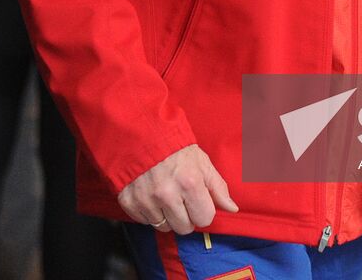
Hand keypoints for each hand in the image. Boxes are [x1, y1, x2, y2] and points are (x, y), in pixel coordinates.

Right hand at [117, 144, 238, 233]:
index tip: (196, 200)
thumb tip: (232, 208)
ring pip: (164, 227)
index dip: (202, 210)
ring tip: (164, 195)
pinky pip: (145, 222)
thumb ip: (218, 187)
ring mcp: (146, 200)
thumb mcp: (201, 161)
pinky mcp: (129, 202)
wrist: (139, 133)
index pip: (204, 219)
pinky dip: (149, 212)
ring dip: (166, 215)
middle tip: (179, 198)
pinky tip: (150, 195)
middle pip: (184, 228)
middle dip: (185, 216)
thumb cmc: (173, 146)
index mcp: (189, 183)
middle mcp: (167, 194)